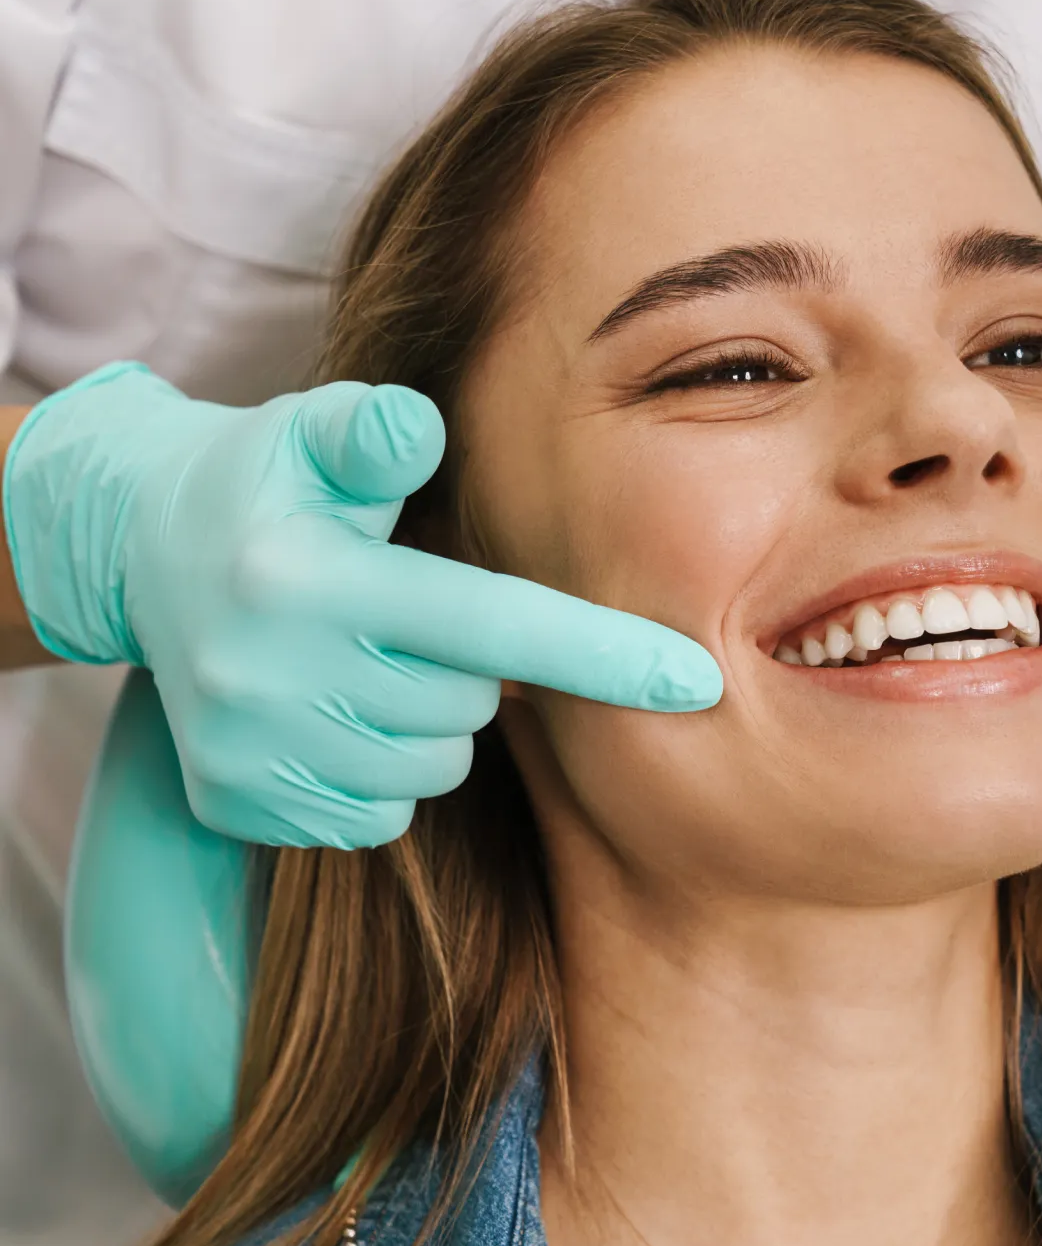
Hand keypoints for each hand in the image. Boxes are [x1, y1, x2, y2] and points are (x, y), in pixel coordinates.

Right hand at [3, 363, 721, 847]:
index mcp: (307, 583)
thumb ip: (374, 432)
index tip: (700, 683)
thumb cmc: (265, 483)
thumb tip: (421, 428)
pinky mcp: (239, 805)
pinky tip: (334, 711)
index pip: (490, 627)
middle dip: (469, 666)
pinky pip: (376, 817)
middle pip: (468, 706)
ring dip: (427, 721)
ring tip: (366, 656)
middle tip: (409, 611)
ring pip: (430, 770)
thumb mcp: (308, 434)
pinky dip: (379, 773)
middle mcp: (271, 679)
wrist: (136, 553)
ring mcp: (251, 754)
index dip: (603, 654)